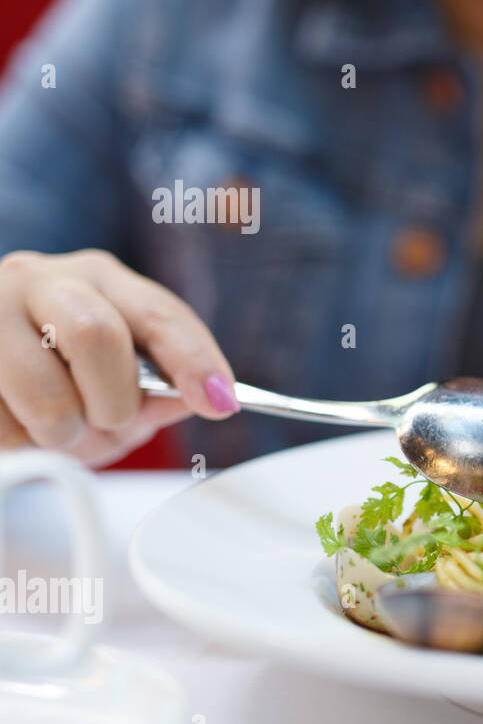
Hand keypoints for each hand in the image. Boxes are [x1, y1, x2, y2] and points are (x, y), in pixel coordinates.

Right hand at [0, 248, 237, 466]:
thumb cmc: (52, 374)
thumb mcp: (112, 379)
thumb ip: (158, 390)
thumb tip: (205, 397)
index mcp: (98, 278)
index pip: (160, 315)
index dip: (196, 361)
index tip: (221, 401)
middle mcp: (40, 279)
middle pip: (97, 337)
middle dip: (114, 402)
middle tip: (107, 422)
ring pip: (47, 395)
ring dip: (64, 435)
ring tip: (56, 431)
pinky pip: (1, 425)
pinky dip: (20, 445)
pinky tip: (16, 425)